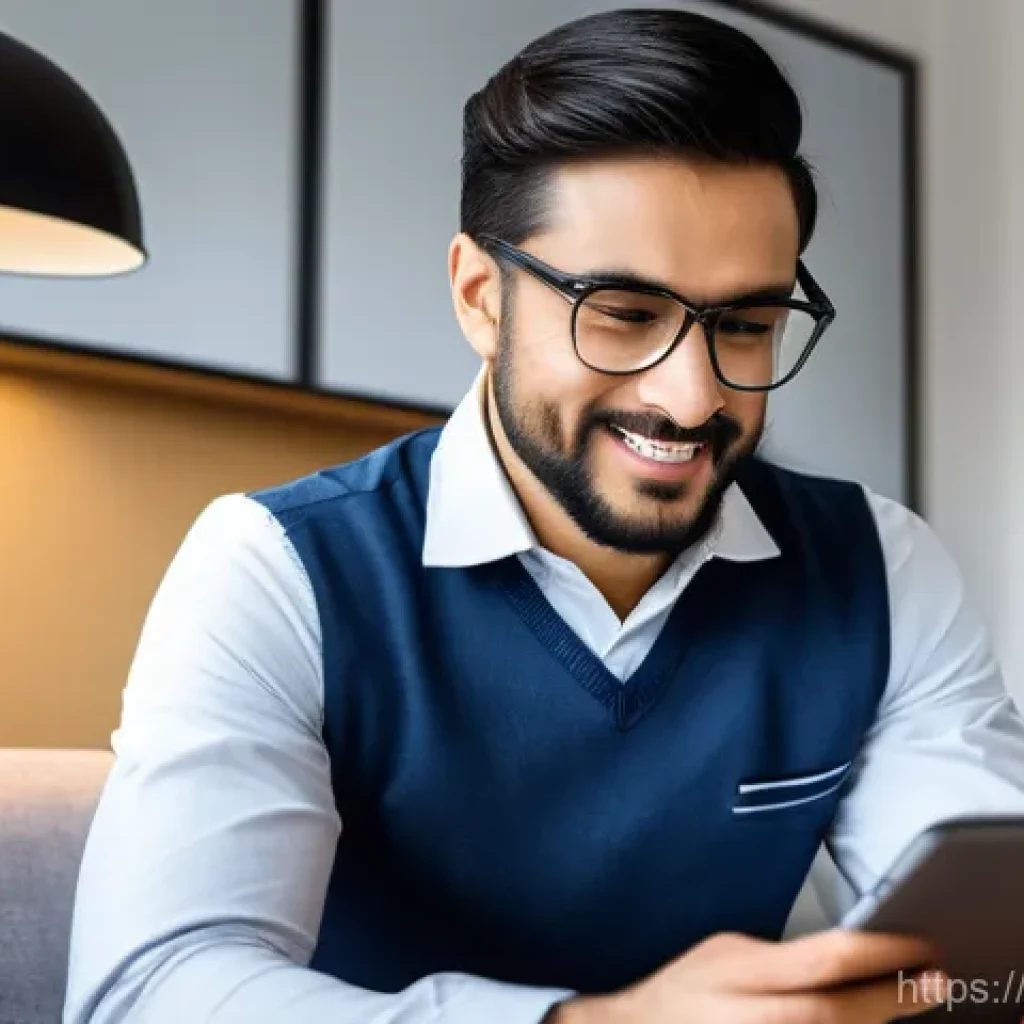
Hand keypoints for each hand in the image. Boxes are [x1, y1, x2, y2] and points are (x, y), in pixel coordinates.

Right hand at [547, 929, 946, 1023]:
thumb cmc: (683, 992)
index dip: (878, 953)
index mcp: (737, 971)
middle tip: (937, 983)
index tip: (918, 944)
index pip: (821, 960)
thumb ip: (780, 961)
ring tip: (913, 1009)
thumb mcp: (725, 954)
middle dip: (893, 998)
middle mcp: (747, 1017)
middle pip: (835, 1012)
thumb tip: (845, 961)